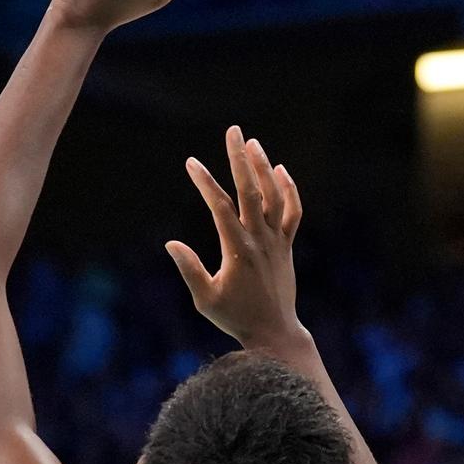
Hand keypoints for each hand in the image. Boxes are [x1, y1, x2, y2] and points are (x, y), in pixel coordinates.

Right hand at [166, 126, 305, 348]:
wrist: (274, 332)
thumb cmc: (234, 317)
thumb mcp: (204, 298)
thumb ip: (190, 269)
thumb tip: (171, 243)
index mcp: (237, 250)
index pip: (219, 207)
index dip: (205, 182)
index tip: (191, 162)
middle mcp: (260, 240)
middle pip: (250, 191)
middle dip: (239, 159)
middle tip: (233, 130)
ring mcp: (277, 242)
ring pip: (274, 196)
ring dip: (263, 168)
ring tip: (252, 143)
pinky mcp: (287, 247)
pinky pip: (292, 213)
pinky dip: (289, 191)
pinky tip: (280, 171)